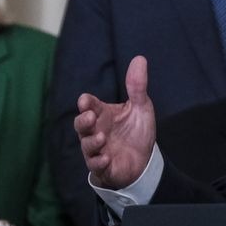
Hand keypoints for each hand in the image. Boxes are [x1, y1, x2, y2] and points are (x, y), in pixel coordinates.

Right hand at [74, 56, 155, 188]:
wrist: (144, 160)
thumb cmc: (137, 131)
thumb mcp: (141, 106)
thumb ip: (137, 86)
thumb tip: (139, 58)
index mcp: (103, 115)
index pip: (90, 106)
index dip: (87, 103)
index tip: (85, 100)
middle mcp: (96, 131)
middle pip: (81, 125)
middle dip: (83, 121)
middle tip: (89, 117)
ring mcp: (98, 150)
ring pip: (87, 146)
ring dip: (91, 142)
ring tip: (101, 137)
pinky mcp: (104, 167)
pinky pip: (96, 166)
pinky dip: (99, 162)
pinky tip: (106, 158)